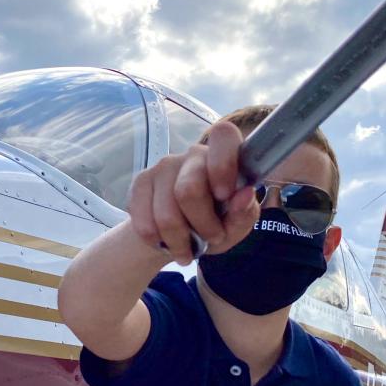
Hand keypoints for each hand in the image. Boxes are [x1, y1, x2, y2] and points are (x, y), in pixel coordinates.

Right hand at [126, 120, 259, 264]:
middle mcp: (193, 154)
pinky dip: (158, 241)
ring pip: (166, 215)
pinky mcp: (140, 182)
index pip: (223, 136)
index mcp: (224, 156)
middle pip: (189, 190)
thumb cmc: (213, 225)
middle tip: (211, 239)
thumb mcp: (235, 226)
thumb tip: (245, 194)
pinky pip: (145, 223)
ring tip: (187, 249)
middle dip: (202, 225)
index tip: (223, 196)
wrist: (174, 234)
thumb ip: (244, 213)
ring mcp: (163, 166)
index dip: (223, 165)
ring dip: (179, 242)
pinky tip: (165, 240)